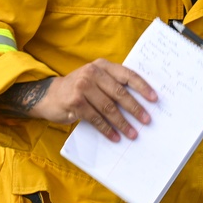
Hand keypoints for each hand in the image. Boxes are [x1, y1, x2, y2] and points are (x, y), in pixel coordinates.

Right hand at [0, 59, 156, 141]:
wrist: (48, 95)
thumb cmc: (79, 88)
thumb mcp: (95, 79)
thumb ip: (113, 83)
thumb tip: (140, 101)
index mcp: (103, 66)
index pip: (127, 75)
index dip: (142, 87)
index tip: (154, 99)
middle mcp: (93, 73)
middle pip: (120, 93)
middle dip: (135, 109)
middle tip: (146, 120)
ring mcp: (83, 87)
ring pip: (108, 108)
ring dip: (122, 123)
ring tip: (133, 133)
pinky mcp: (75, 102)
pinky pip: (96, 118)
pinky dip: (107, 129)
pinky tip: (115, 137)